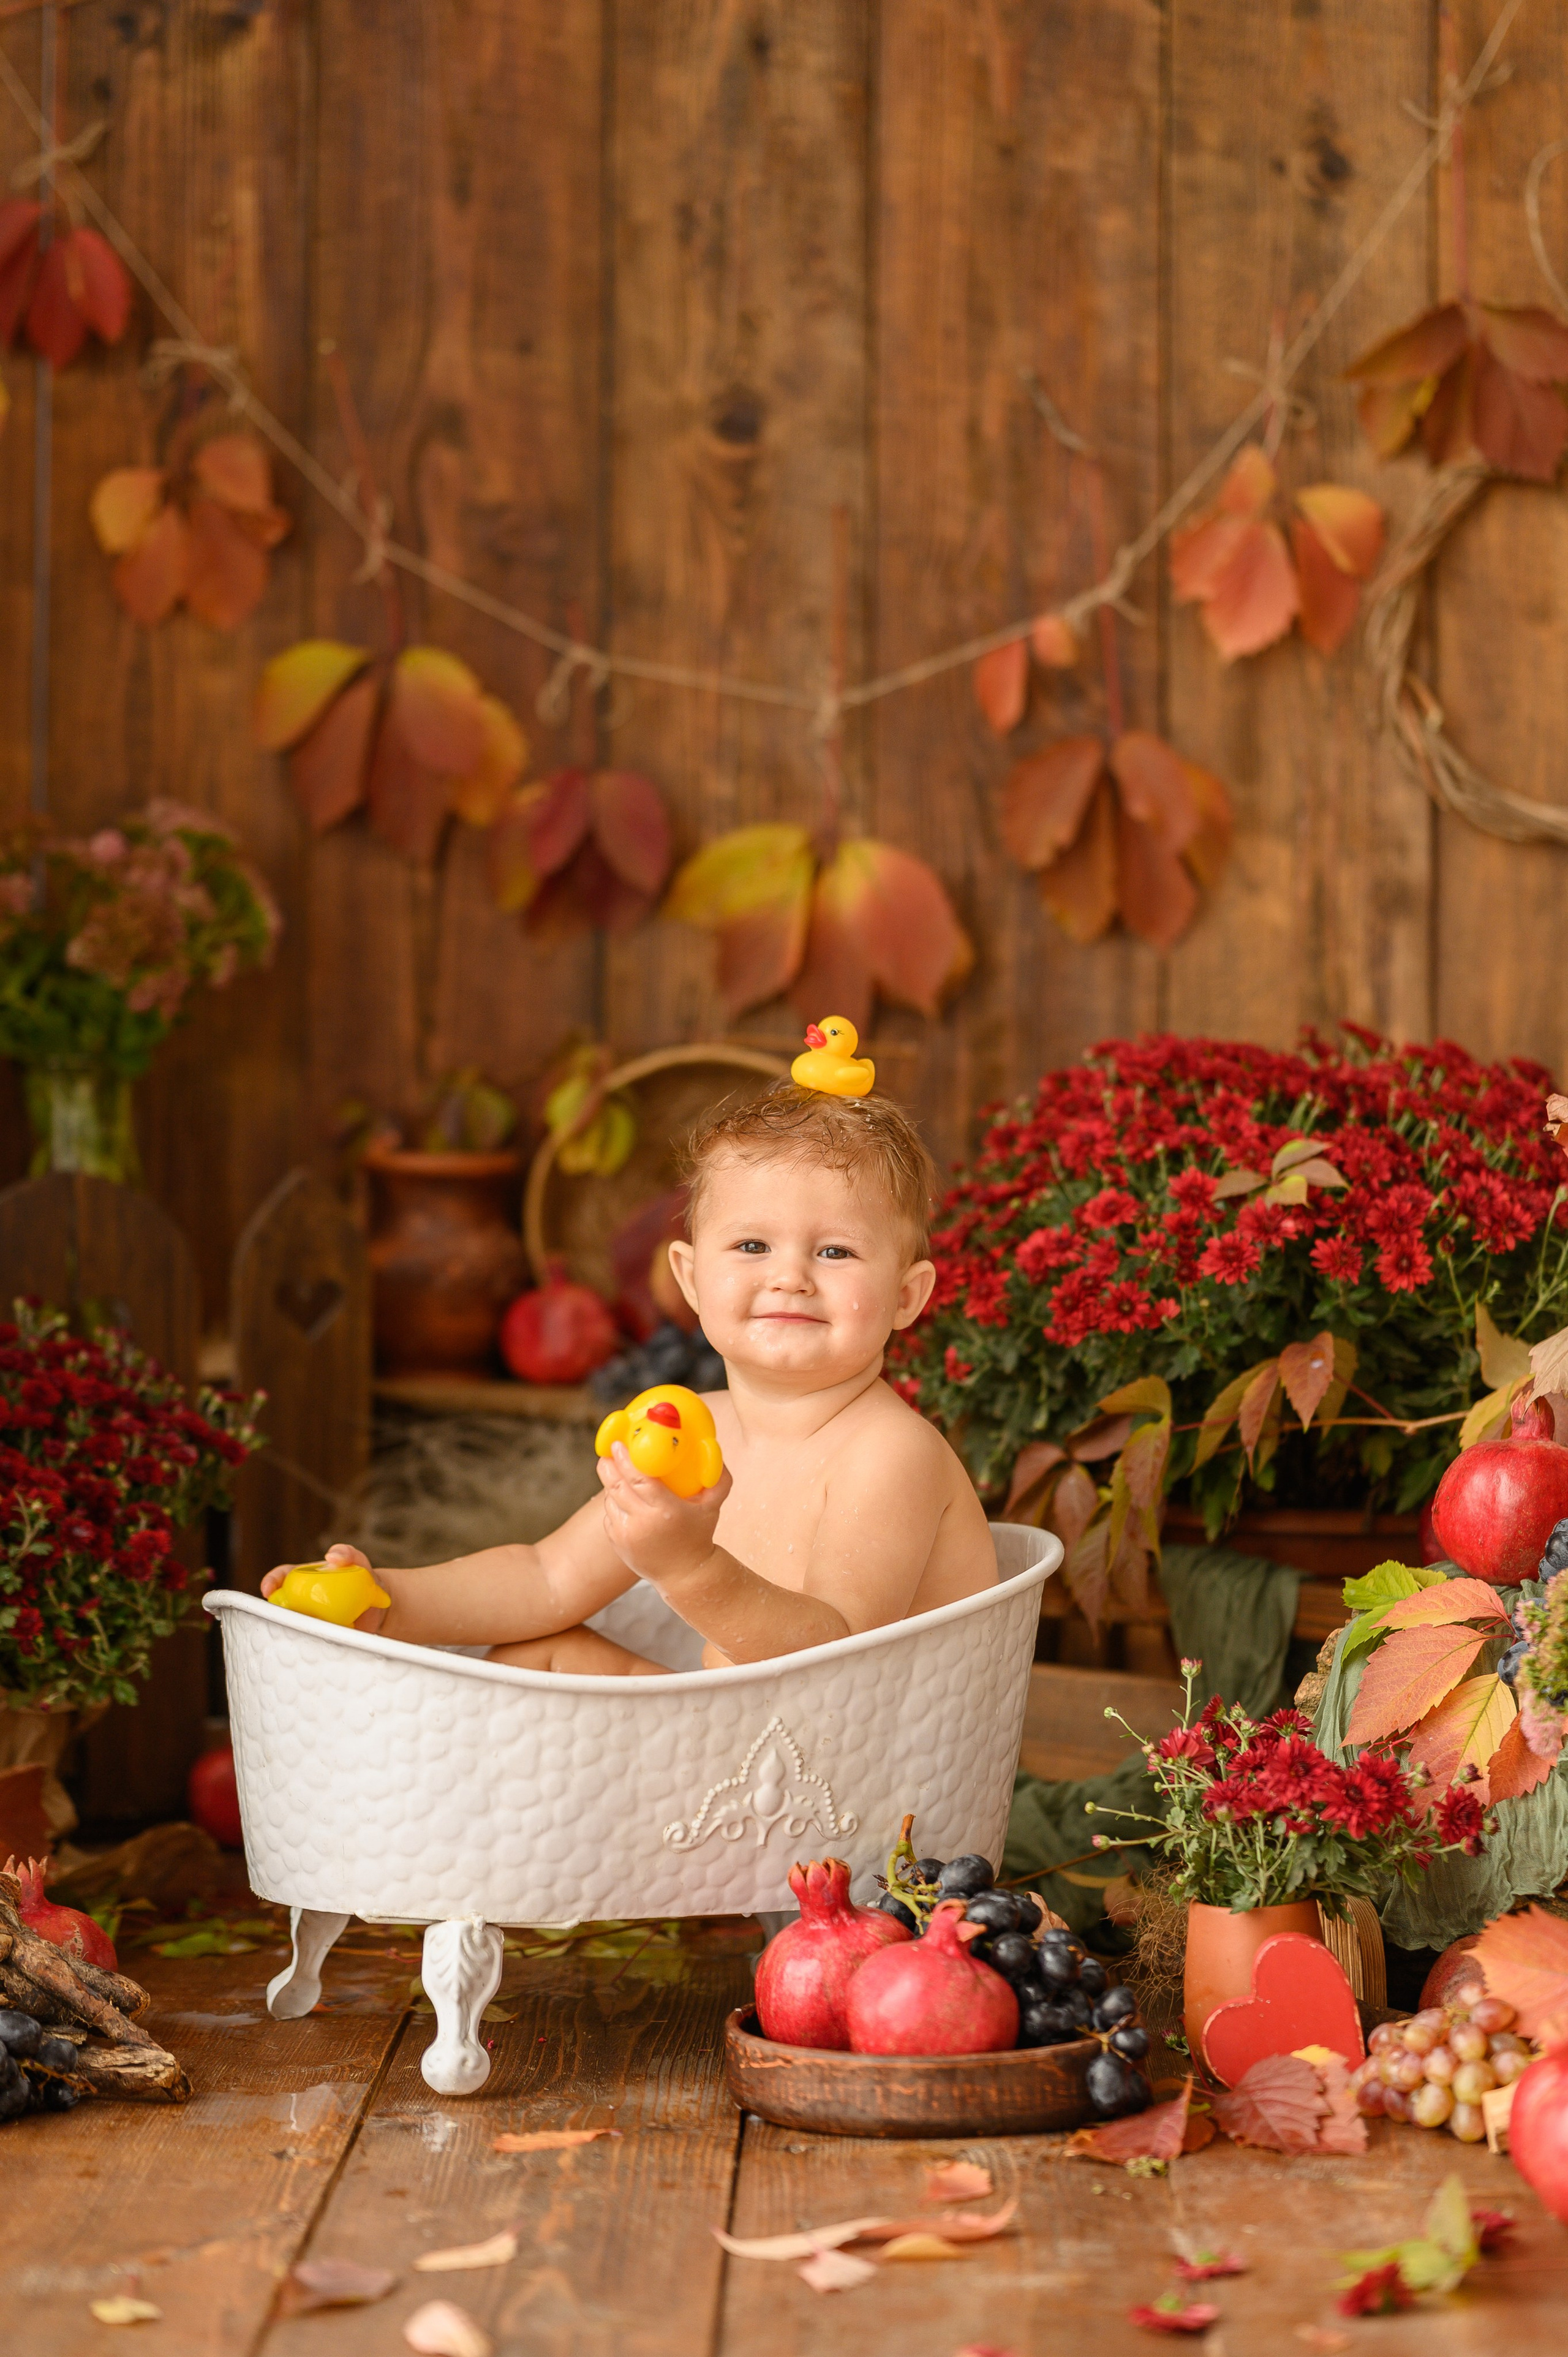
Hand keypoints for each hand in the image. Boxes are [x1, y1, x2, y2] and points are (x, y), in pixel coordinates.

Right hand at [260, 1544, 385, 1631]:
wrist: (380, 1604)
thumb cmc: (364, 1578)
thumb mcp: (358, 1561)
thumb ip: (348, 1553)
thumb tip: (330, 1556)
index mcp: (304, 1579)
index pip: (281, 1577)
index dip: (271, 1582)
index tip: (268, 1590)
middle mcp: (302, 1599)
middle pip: (281, 1605)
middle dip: (276, 1611)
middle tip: (287, 1616)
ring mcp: (310, 1618)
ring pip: (294, 1625)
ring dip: (294, 1629)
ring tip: (309, 1628)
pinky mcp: (322, 1635)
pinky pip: (312, 1640)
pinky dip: (312, 1643)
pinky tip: (321, 1643)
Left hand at [597, 1444, 730, 1588]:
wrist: (685, 1574)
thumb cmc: (699, 1535)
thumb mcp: (713, 1507)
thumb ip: (718, 1478)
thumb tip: (713, 1448)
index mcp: (665, 1510)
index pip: (638, 1478)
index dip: (625, 1458)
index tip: (620, 1443)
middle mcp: (642, 1522)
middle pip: (617, 1485)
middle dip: (609, 1464)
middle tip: (610, 1450)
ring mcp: (626, 1535)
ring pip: (610, 1499)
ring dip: (611, 1482)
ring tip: (617, 1471)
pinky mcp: (617, 1543)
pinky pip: (609, 1514)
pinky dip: (613, 1502)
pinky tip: (623, 1497)